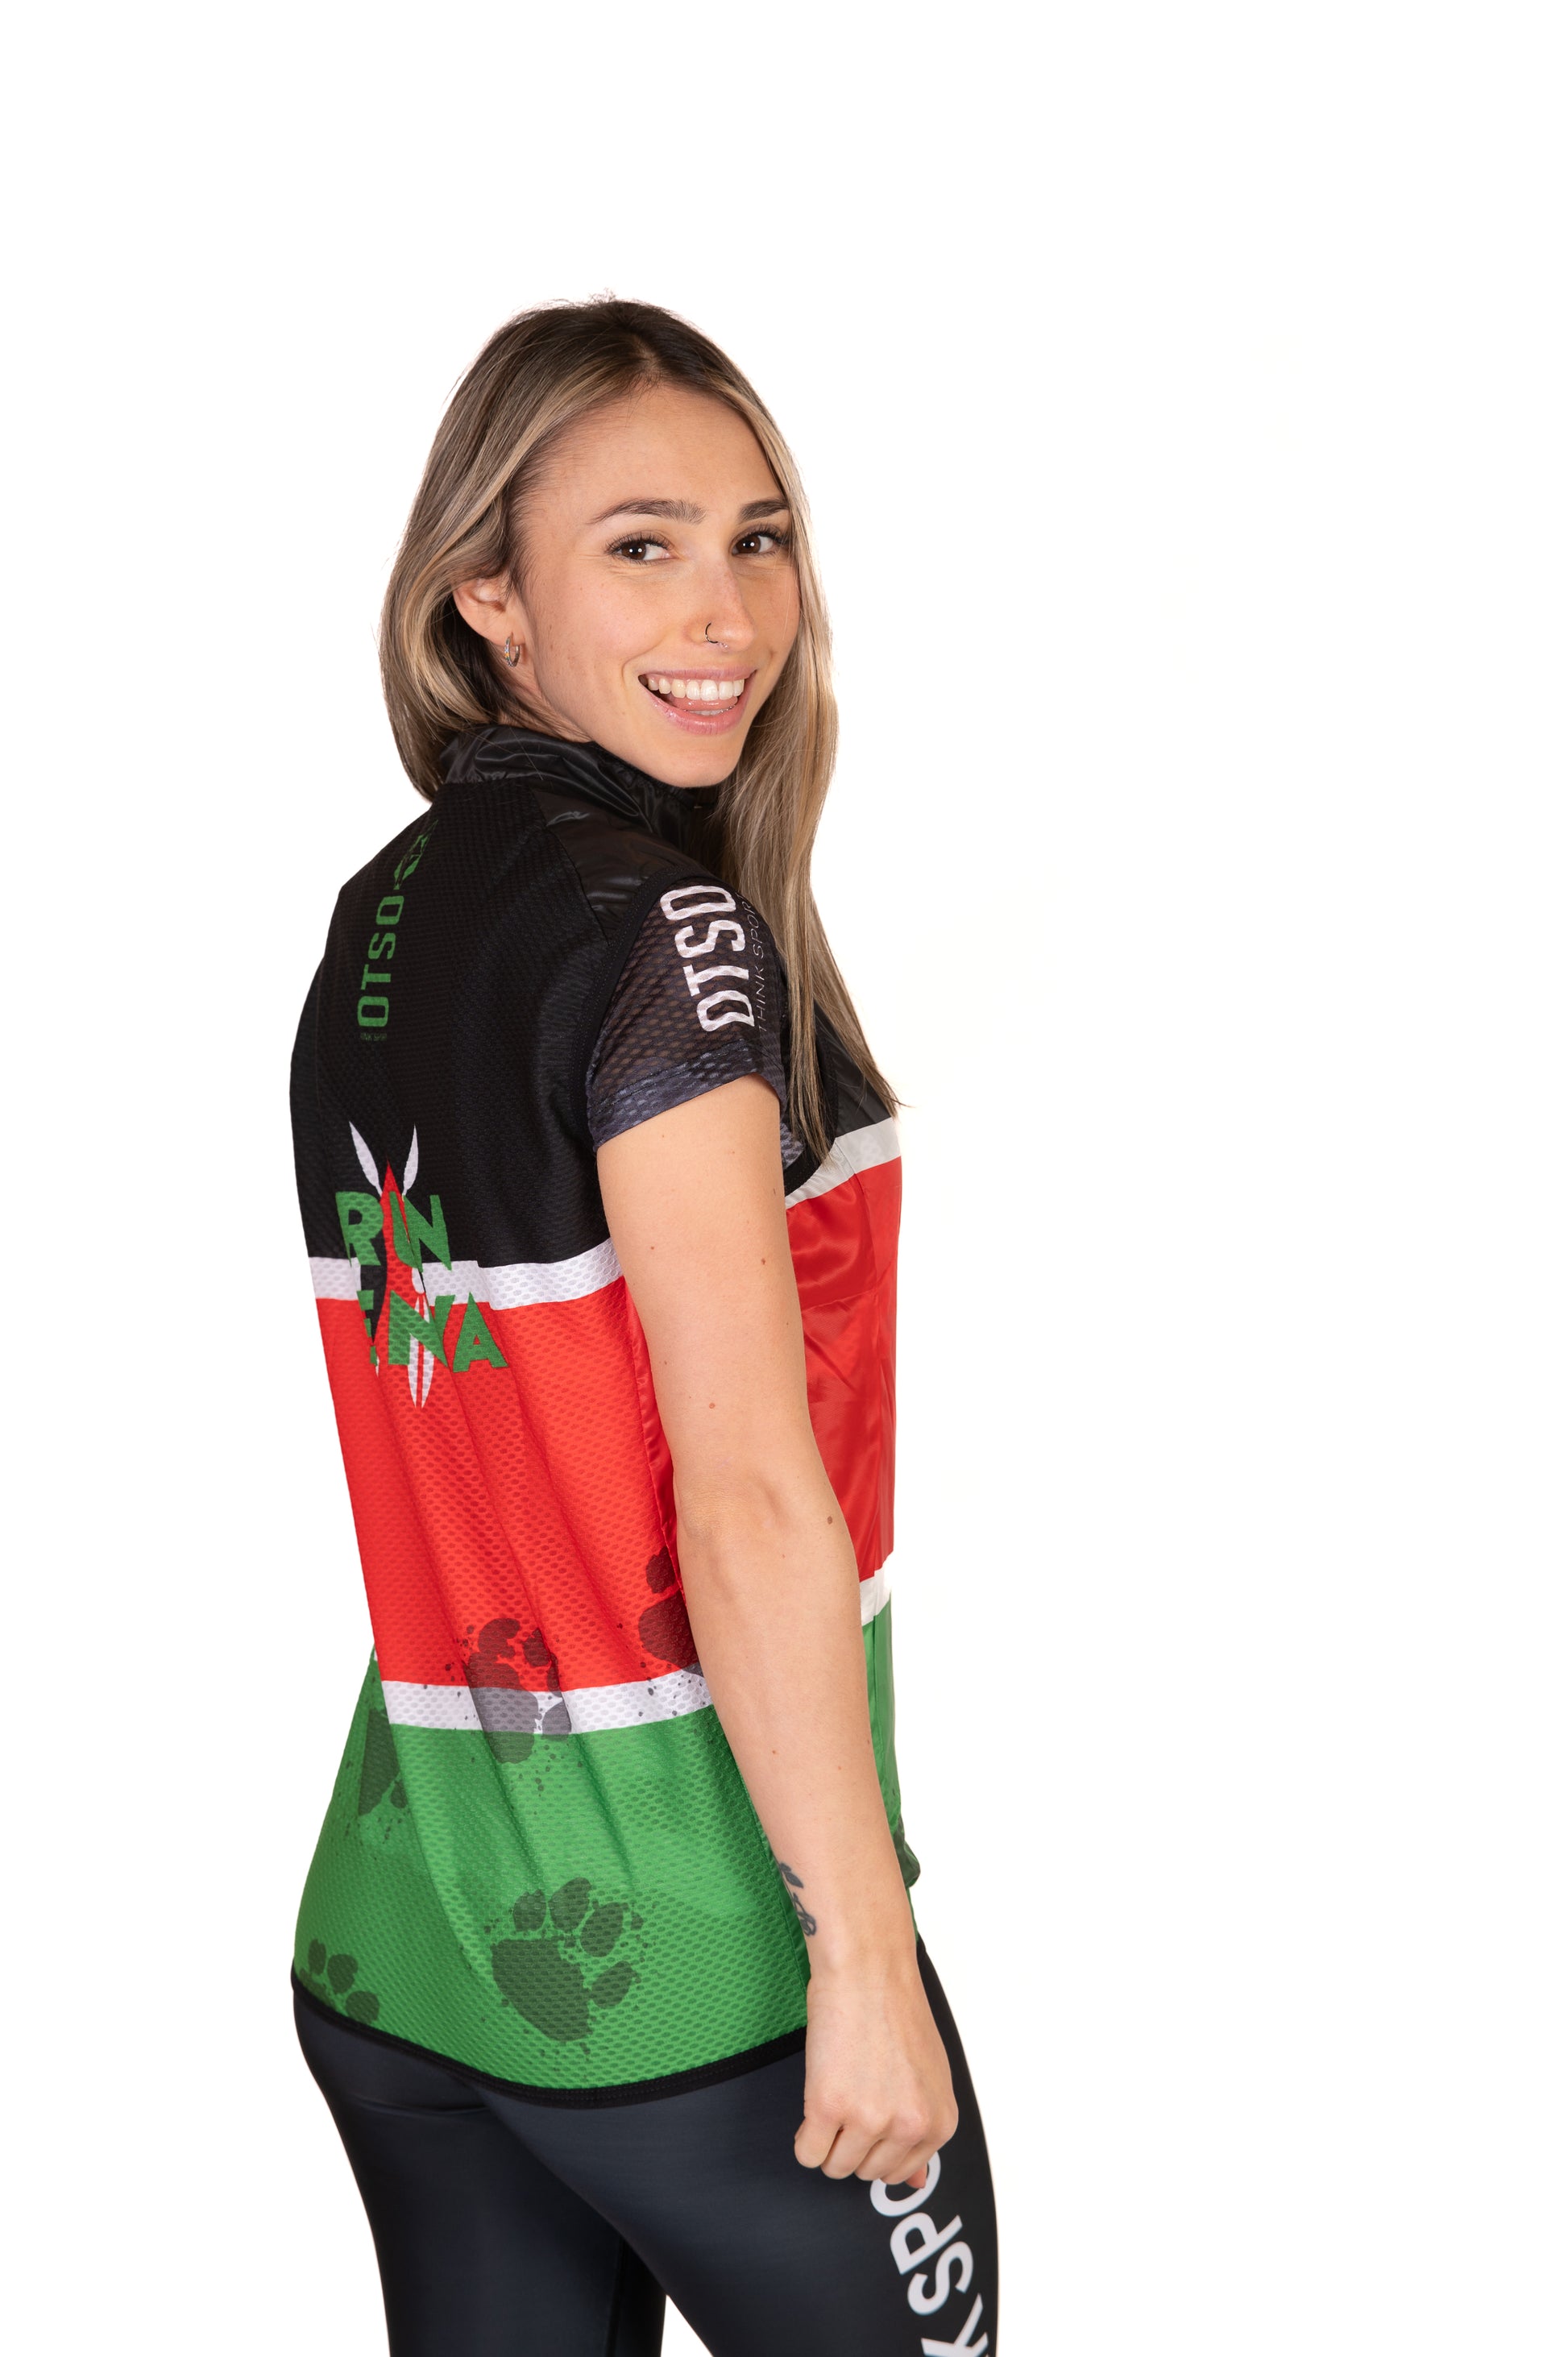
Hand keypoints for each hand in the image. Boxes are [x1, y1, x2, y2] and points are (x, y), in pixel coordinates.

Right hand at [794, 1947, 958, 2189]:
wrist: (868, 1968)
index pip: (900, 2173)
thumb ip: (923, 2129)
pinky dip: (804, 2137)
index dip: (878, 2146)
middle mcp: (908, 2126)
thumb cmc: (896, 2011)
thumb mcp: (929, 2076)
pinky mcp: (828, 2105)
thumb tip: (917, 2182)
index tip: (870, 2116)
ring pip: (834, 2167)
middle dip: (852, 2144)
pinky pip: (807, 2153)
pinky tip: (815, 2101)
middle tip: (851, 2098)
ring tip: (835, 2093)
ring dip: (827, 2140)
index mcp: (939, 2122)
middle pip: (866, 2173)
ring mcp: (868, 2118)